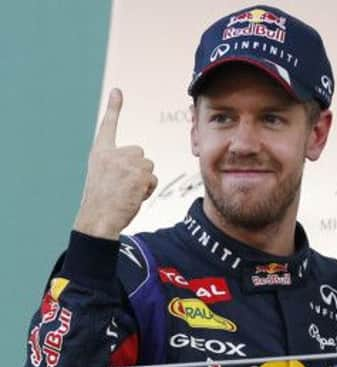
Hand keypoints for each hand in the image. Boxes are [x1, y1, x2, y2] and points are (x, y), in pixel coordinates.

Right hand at [74, 88, 157, 239]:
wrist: (98, 219)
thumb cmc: (101, 204)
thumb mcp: (103, 179)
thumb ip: (117, 168)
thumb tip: (140, 170)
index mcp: (100, 153)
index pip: (108, 126)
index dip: (114, 108)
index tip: (117, 91)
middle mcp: (112, 153)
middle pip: (140, 155)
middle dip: (138, 171)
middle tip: (123, 187)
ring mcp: (126, 161)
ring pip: (148, 167)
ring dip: (143, 181)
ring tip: (127, 193)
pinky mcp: (139, 171)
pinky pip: (153, 179)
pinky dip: (148, 190)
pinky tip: (133, 197)